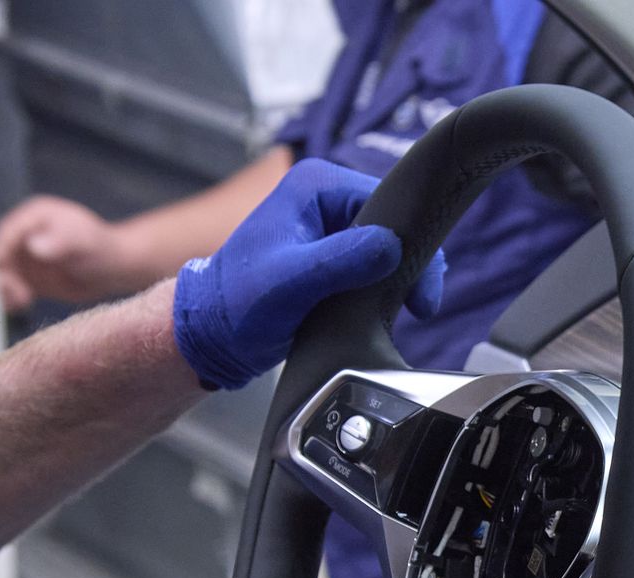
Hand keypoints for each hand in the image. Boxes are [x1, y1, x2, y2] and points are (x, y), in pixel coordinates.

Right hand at [0, 195, 146, 312]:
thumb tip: (34, 247)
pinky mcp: (26, 279)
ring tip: (23, 301)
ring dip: (5, 290)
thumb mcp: (82, 240)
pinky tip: (23, 306)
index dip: (2, 251)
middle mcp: (22, 236)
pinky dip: (10, 300)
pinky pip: (10, 290)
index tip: (6, 271)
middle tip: (21, 294)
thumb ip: (60, 241)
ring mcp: (22, 258)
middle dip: (3, 275)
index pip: (6, 233)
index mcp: (31, 217)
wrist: (113, 269)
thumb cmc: (100, 247)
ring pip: (1, 275)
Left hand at [172, 158, 445, 390]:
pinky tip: (387, 311)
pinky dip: (385, 288)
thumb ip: (340, 261)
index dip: (411, 244)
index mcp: (316, 185)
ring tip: (402, 312)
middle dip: (410, 264)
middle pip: (394, 224)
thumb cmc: (239, 305)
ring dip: (399, 279)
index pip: (389, 202)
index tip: (420, 290)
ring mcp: (330, 225)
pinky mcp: (333, 254)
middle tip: (420, 306)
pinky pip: (375, 265)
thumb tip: (392, 247)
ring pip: (389, 247)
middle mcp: (326, 197)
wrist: (213, 335)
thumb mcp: (290, 282)